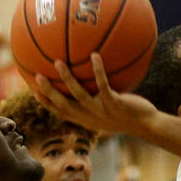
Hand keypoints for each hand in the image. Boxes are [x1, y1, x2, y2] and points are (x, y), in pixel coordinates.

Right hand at [33, 53, 158, 137]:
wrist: (146, 125)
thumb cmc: (127, 115)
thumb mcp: (108, 111)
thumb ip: (95, 100)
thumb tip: (88, 82)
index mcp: (85, 119)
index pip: (61, 112)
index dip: (46, 103)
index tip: (33, 91)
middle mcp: (90, 117)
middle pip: (64, 105)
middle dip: (49, 91)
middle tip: (37, 75)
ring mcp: (102, 111)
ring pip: (79, 95)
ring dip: (67, 78)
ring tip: (58, 62)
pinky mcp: (114, 104)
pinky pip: (103, 85)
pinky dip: (98, 71)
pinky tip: (95, 56)